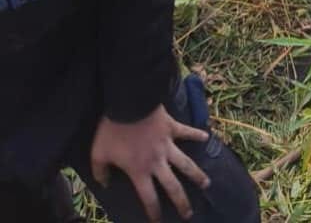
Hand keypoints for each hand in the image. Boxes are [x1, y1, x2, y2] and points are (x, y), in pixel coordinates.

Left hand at [90, 105, 209, 222]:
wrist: (130, 104)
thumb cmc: (113, 131)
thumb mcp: (98, 154)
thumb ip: (100, 172)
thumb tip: (104, 183)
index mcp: (140, 171)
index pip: (148, 197)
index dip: (154, 212)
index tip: (158, 222)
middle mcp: (157, 162)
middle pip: (173, 186)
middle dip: (181, 202)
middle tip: (189, 213)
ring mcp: (168, 145)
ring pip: (186, 164)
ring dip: (197, 174)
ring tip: (207, 184)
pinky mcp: (172, 128)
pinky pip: (187, 132)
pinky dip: (197, 134)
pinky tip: (206, 137)